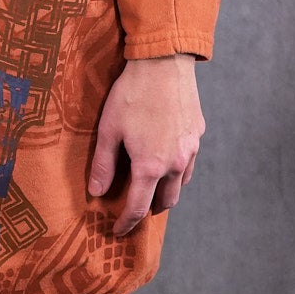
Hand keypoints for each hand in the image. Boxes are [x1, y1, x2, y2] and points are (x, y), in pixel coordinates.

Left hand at [87, 54, 205, 233]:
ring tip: (151, 184)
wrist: (164, 62)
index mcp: (150, 166)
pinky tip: (166, 157)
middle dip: (149, 209)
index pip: (138, 208)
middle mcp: (175, 163)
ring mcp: (191, 148)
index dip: (126, 223)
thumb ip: (103, 165)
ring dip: (166, 190)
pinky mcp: (198, 132)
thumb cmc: (132, 95)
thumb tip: (96, 192)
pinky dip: (178, 168)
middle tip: (134, 207)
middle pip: (165, 201)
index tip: (118, 231)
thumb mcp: (109, 130)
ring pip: (181, 183)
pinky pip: (189, 160)